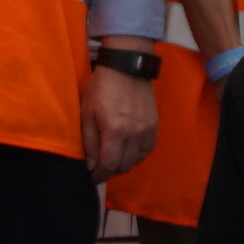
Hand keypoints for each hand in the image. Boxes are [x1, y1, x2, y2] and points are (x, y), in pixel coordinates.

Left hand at [83, 60, 159, 178]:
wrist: (127, 66)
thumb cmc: (101, 87)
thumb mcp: (87, 112)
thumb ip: (90, 141)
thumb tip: (91, 165)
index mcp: (116, 131)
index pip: (110, 165)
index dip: (100, 175)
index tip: (93, 177)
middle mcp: (135, 134)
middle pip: (125, 166)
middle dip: (111, 170)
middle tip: (101, 167)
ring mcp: (147, 130)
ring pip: (137, 160)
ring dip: (125, 163)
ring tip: (114, 157)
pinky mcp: (155, 125)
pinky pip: (148, 149)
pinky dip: (137, 154)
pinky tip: (128, 149)